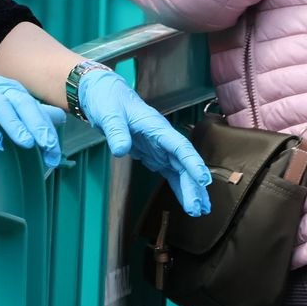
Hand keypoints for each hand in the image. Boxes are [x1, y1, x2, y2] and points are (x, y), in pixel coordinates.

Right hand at [0, 50, 66, 168]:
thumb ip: (29, 110)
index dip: (47, 132)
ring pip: (0, 106)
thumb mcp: (4, 99)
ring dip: (14, 124)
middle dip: (38, 125)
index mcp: (13, 91)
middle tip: (49, 146)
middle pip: (23, 104)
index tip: (55, 156)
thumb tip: (59, 118)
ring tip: (27, 143)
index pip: (35, 111)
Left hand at [79, 68, 210, 215]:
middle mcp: (163, 138)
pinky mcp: (153, 155)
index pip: (179, 147)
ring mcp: (159, 147)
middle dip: (193, 185)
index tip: (203, 179)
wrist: (104, 96)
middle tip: (198, 208)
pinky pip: (169, 172)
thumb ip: (116, 132)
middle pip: (183, 163)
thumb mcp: (109, 114)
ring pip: (180, 170)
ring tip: (200, 210)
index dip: (192, 163)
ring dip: (190, 189)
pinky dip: (179, 186)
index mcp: (156, 127)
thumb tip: (121, 150)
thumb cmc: (109, 101)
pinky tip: (187, 200)